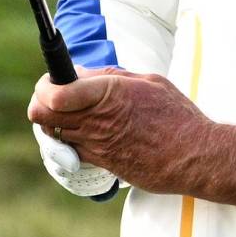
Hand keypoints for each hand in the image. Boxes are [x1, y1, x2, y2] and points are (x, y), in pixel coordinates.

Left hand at [28, 67, 209, 195]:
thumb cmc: (177, 116)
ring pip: (51, 134)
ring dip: (55, 124)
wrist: (194, 156)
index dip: (45, 87)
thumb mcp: (149, 81)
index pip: (54, 94)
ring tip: (72, 117)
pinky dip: (71, 143)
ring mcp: (97, 144)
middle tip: (55, 100)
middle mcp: (97, 119)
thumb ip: (109, 75)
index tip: (52, 83)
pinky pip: (71, 151)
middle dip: (42, 104)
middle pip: (41, 114)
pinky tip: (89, 134)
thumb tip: (80, 74)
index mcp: (108, 92)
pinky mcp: (102, 162)